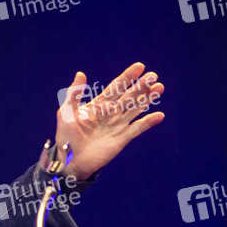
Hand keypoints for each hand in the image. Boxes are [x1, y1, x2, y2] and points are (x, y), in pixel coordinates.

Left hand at [49, 62, 164, 179]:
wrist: (70, 160)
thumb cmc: (66, 136)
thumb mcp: (66, 113)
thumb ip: (74, 94)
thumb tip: (81, 73)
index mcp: (99, 104)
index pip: (116, 87)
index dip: (127, 77)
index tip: (139, 66)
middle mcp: (111, 113)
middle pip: (129, 96)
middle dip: (141, 86)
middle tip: (153, 76)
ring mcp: (118, 125)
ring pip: (136, 109)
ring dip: (148, 99)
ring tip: (159, 87)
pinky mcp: (122, 138)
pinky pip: (137, 129)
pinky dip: (148, 122)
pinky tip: (159, 115)